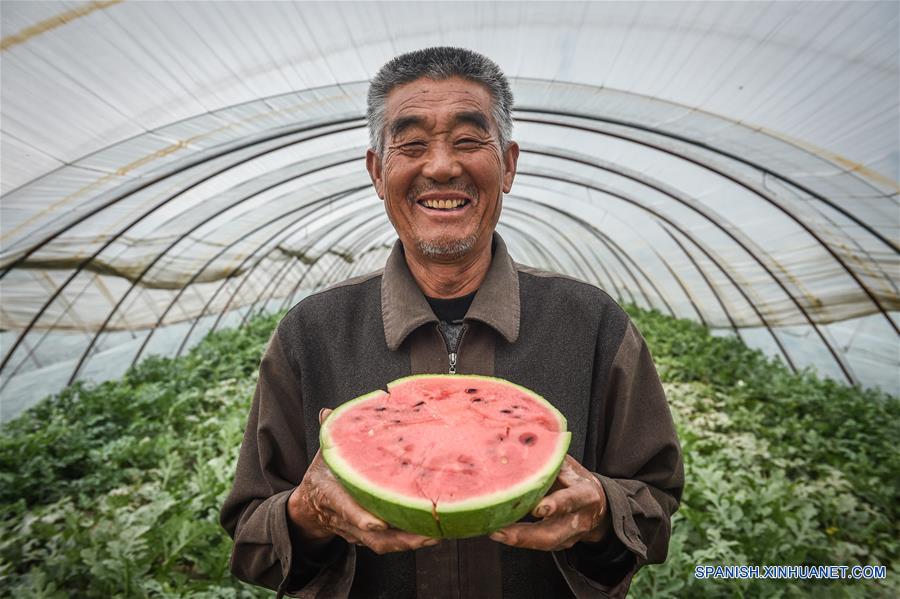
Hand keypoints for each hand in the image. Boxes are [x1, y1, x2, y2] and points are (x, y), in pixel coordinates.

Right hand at [287, 408, 438, 553]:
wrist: (310, 507)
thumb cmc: (323, 476)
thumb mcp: (323, 454)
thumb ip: (330, 435)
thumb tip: (327, 412)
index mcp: (332, 496)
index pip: (345, 508)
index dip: (360, 516)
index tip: (378, 522)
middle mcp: (345, 520)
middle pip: (372, 535)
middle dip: (399, 538)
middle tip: (425, 534)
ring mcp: (357, 532)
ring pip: (383, 543)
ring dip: (410, 543)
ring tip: (436, 536)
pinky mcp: (369, 537)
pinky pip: (390, 543)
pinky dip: (410, 541)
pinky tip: (433, 534)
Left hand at [489, 455, 609, 550]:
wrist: (597, 504)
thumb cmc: (575, 479)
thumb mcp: (569, 466)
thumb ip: (550, 459)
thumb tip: (520, 444)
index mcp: (584, 494)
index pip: (571, 500)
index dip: (556, 504)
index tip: (537, 509)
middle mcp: (578, 519)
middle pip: (553, 533)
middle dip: (525, 535)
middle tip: (499, 530)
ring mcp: (569, 536)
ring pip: (543, 543)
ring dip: (516, 539)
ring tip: (493, 532)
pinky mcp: (559, 544)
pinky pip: (537, 544)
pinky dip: (517, 539)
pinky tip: (497, 532)